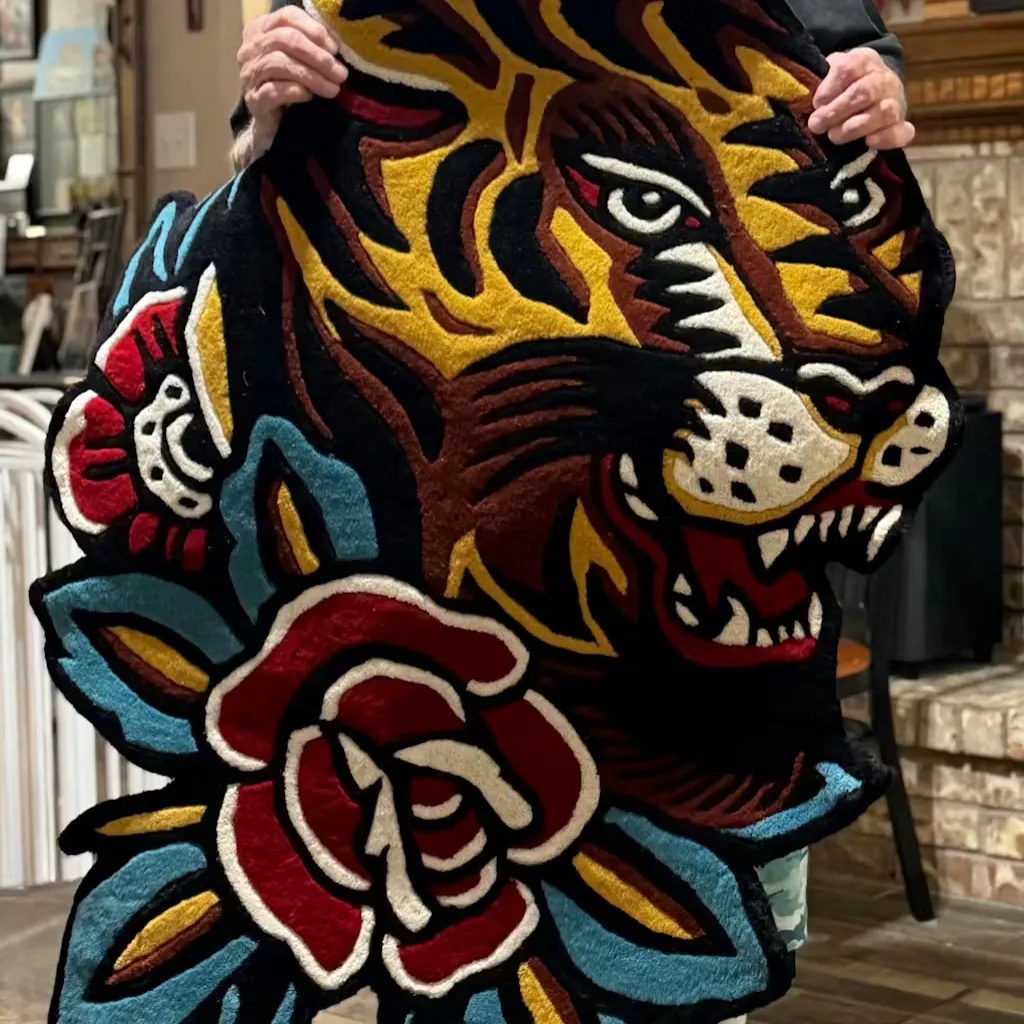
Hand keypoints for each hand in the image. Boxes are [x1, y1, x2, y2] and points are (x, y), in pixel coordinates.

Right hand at [239, 7, 347, 125]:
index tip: (335, 50)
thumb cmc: (288, 84)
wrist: (272, 120)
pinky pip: (273, 91)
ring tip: (333, 89)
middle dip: (317, 56)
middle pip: (283, 39)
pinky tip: (309, 96)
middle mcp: (251, 48)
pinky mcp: (253, 100)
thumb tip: (336, 46)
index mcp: (262, 29)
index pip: (287, 16)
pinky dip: (295, 92)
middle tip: (340, 73)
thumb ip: (312, 46)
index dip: (313, 30)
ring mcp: (249, 74)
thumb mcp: (299, 59)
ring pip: (279, 64)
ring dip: (312, 77)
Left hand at [808, 48, 914, 150]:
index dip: (830, 88)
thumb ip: (819, 79)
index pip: (849, 68)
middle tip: (816, 125)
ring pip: (883, 113)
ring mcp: (895, 102)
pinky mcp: (900, 125)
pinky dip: (887, 138)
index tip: (816, 103)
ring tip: (834, 136)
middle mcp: (884, 79)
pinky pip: (902, 132)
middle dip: (836, 111)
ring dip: (855, 128)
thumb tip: (813, 101)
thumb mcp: (829, 72)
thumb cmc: (842, 85)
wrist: (873, 90)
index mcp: (865, 60)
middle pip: (864, 92)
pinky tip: (869, 142)